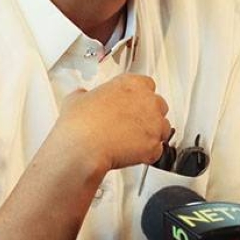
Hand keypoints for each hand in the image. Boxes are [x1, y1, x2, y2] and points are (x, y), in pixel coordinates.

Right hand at [54, 74, 170, 172]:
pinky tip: (133, 155)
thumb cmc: (81, 123)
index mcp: (132, 84)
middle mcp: (148, 101)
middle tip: (131, 124)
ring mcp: (154, 124)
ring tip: (132, 142)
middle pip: (159, 106)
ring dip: (151, 134)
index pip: (147, 84)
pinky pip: (157, 151)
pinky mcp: (154, 146)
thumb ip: (85, 94)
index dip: (139, 97)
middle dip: (148, 115)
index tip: (132, 104)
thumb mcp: (76, 99)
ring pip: (163, 128)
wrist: (83, 146)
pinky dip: (148, 154)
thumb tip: (82, 96)